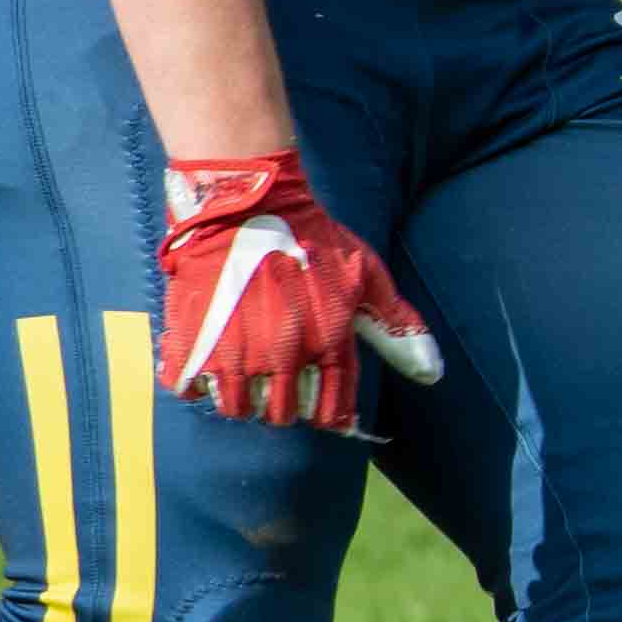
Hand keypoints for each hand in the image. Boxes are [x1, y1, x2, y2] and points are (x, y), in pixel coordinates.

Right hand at [154, 152, 440, 435]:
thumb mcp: (367, 276)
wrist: (249, 206)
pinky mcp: (191, 339)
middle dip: (284, 404)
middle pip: (282, 415)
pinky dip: (196, 384)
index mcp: (328, 344)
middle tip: (279, 381)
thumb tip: (432, 373)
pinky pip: (188, 388)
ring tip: (246, 373)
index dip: (327, 413)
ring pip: (237, 408)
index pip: (331, 410)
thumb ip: (397, 327)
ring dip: (243, 398)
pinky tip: (208, 363)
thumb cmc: (314, 239)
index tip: (321, 406)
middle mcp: (282, 356)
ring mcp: (233, 351)